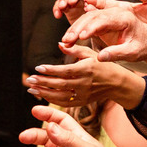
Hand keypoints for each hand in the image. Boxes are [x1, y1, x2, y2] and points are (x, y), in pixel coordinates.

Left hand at [25, 44, 145, 107]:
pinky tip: (42, 95)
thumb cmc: (102, 65)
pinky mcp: (83, 102)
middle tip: (29, 80)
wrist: (116, 83)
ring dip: (44, 93)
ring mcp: (83, 94)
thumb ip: (74, 49)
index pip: (65, 71)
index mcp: (86, 69)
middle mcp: (84, 83)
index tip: (38, 68)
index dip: (50, 70)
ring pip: (60, 96)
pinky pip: (64, 103)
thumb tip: (59, 44)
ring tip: (31, 89)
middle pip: (60, 84)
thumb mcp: (90, 53)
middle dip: (43, 82)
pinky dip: (52, 99)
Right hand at [53, 0, 112, 23]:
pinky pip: (59, 3)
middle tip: (72, 2)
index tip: (87, 0)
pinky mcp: (67, 6)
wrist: (94, 32)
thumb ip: (99, 12)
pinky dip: (57, 8)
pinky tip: (58, 15)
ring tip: (62, 7)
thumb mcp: (104, 19)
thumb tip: (92, 9)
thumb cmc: (103, 24)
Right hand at [61, 0, 146, 70]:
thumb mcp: (133, 53)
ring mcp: (110, 16)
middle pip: (93, 16)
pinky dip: (79, 30)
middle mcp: (116, 13)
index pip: (104, 19)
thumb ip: (117, 53)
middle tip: (67, 39)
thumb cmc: (145, 47)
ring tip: (65, 41)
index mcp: (125, 17)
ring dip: (76, 28)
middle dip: (78, 27)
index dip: (90, 27)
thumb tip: (99, 57)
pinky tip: (70, 39)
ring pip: (89, 18)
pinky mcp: (106, 22)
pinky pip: (89, 23)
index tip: (79, 36)